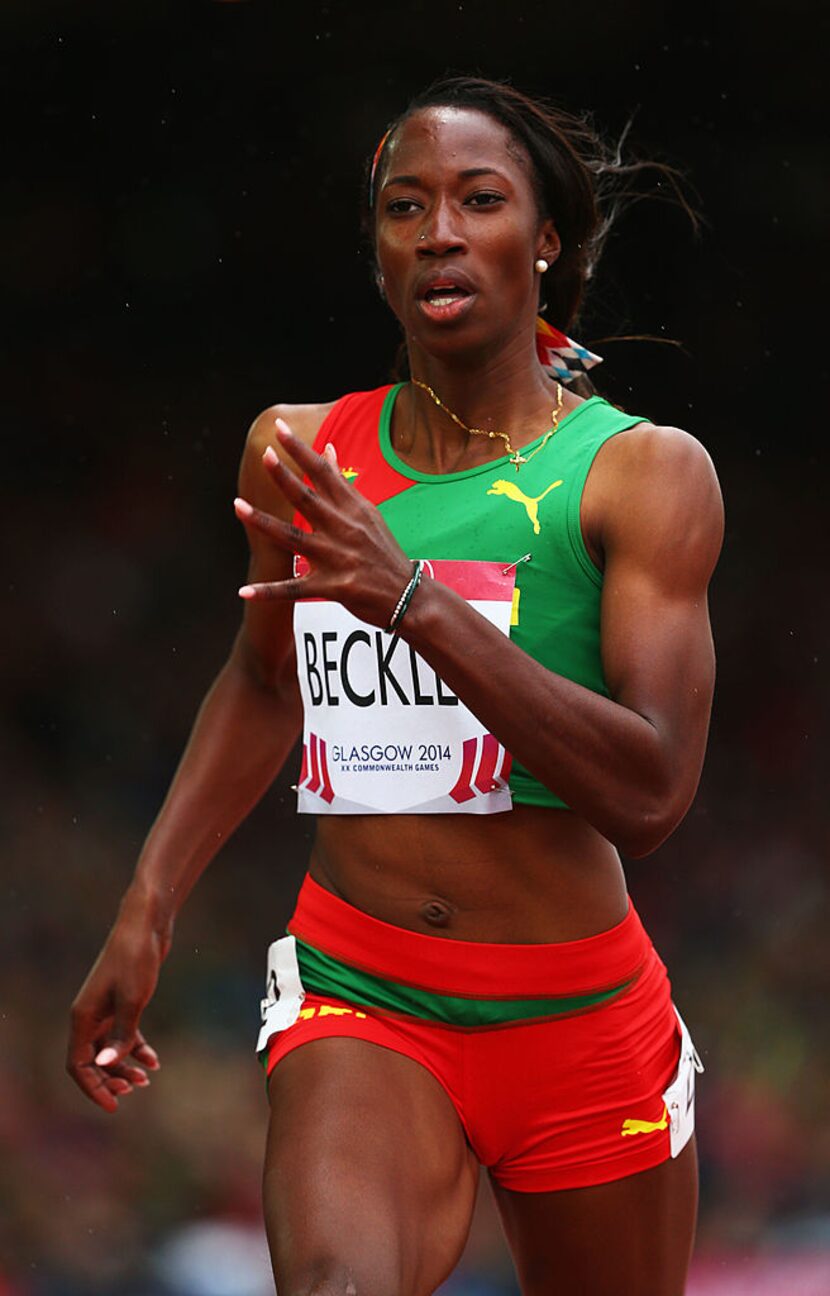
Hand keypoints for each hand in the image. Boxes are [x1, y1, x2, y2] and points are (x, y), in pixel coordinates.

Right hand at [67, 901, 168, 1112]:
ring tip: (147, 1079)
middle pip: (92, 1061)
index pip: (78, 1065)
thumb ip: (121, 1034)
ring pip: (109, 1049)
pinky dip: (136, 1048)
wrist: (146, 925)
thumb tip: (108, 1065)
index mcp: (82, 1017)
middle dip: (110, 1080)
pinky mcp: (121, 1002)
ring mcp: (104, 1009)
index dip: (93, 1088)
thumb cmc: (136, 958)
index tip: (113, 1106)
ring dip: (124, 1066)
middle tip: (135, 1090)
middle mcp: (89, 1016)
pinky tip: (153, 1060)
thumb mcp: (132, 1000)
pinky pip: (123, 1034)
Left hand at [233, 419, 413, 626]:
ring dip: (263, 522)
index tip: (279, 429)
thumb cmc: (384, 553)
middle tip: (263, 454)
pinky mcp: (332, 587)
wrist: (409, 596)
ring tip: (238, 506)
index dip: (300, 451)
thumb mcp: (369, 514)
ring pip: (292, 538)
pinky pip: (294, 589)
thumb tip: (328, 449)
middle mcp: (344, 529)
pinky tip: (244, 591)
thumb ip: (343, 485)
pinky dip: (269, 591)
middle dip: (284, 476)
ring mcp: (337, 558)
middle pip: (308, 499)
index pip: (324, 473)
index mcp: (353, 509)